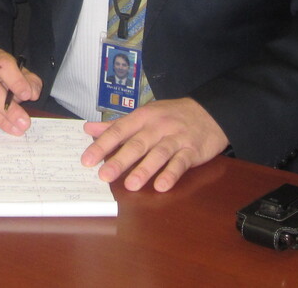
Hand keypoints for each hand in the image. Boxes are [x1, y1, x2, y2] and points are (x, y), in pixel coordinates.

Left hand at [81, 98, 227, 191]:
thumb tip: (89, 129)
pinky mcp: (192, 150)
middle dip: (119, 160)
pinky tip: (162, 186)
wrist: (210, 112)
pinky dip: (171, 174)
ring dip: (144, 170)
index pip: (118, 130)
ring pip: (158, 154)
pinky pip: (181, 163)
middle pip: (136, 144)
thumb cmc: (171, 115)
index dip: (102, 145)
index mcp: (142, 117)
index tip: (87, 160)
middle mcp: (157, 126)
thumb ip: (117, 125)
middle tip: (104, 176)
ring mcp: (176, 138)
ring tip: (130, 185)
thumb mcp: (144, 115)